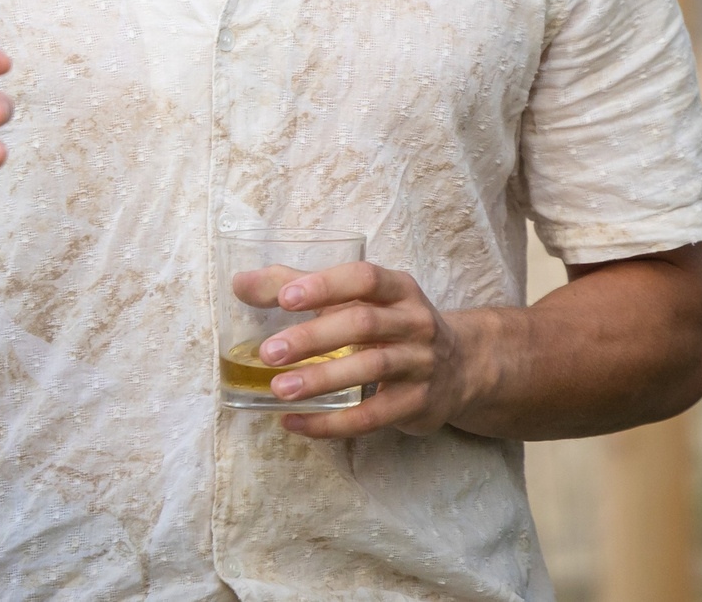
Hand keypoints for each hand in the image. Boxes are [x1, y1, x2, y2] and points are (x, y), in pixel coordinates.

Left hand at [236, 260, 478, 438]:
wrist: (461, 368)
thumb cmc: (391, 325)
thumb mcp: (359, 299)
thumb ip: (300, 287)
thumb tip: (240, 284)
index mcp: (398, 289)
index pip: (364, 279)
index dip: (325, 286)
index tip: (285, 299)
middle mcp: (414, 322)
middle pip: (363, 324)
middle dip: (314, 338)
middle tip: (269, 353)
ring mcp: (421, 364)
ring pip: (371, 368)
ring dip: (322, 380)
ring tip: (279, 390)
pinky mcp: (418, 404)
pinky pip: (373, 416)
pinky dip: (333, 423)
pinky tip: (296, 423)